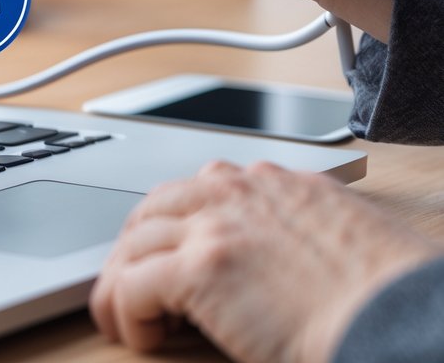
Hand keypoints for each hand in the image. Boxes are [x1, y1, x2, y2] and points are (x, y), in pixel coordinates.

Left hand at [91, 161, 442, 362]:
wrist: (400, 320)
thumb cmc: (388, 296)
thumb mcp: (343, 237)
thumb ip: (296, 232)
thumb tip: (271, 263)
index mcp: (278, 185)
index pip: (202, 187)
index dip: (176, 225)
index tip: (171, 255)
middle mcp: (240, 192)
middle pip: (155, 209)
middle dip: (135, 248)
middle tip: (130, 287)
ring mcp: (215, 225)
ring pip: (133, 245)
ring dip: (122, 284)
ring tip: (124, 319)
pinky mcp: (199, 268)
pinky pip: (131, 286)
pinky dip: (125, 314)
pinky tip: (142, 337)